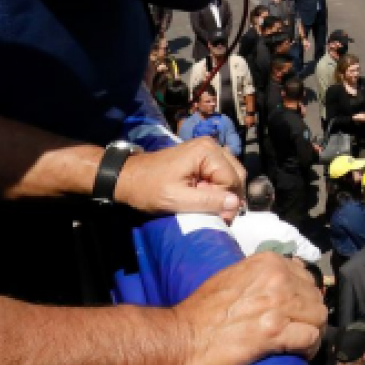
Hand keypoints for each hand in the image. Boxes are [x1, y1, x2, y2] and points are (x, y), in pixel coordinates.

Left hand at [116, 139, 245, 219]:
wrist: (128, 177)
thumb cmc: (148, 188)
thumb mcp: (176, 199)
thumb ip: (207, 201)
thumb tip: (235, 203)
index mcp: (206, 152)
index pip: (232, 180)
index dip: (227, 201)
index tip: (217, 218)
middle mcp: (211, 146)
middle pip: (236, 175)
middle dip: (229, 197)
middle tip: (216, 215)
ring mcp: (207, 149)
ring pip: (231, 174)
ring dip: (224, 193)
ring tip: (209, 207)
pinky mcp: (202, 156)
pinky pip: (221, 172)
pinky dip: (218, 187)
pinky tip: (205, 197)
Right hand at [174, 252, 327, 364]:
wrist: (182, 339)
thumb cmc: (201, 312)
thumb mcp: (232, 278)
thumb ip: (260, 276)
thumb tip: (283, 282)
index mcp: (268, 262)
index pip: (305, 276)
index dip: (302, 297)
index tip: (295, 311)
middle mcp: (277, 278)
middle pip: (315, 297)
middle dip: (308, 316)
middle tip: (297, 331)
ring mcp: (278, 304)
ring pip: (319, 317)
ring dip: (312, 332)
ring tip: (299, 343)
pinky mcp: (276, 332)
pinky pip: (311, 338)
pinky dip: (308, 349)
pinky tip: (298, 354)